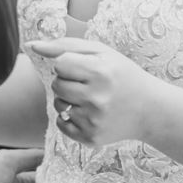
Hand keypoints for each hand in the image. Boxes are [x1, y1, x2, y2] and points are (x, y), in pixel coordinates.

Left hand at [28, 38, 165, 147]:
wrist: (150, 110)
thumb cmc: (122, 75)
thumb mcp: (101, 53)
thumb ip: (65, 45)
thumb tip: (31, 45)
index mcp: (101, 72)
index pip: (60, 64)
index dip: (69, 64)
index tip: (84, 68)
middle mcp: (97, 98)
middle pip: (56, 85)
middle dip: (67, 82)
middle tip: (87, 83)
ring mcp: (94, 120)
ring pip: (58, 104)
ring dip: (68, 99)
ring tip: (90, 98)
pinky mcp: (91, 138)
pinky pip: (61, 124)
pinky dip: (70, 118)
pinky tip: (88, 113)